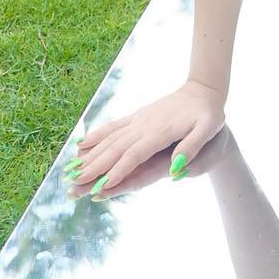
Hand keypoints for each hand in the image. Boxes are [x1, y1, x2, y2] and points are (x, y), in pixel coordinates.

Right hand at [65, 80, 227, 201]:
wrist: (203, 89)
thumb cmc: (209, 113)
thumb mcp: (208, 129)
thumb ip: (192, 147)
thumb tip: (176, 168)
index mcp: (160, 132)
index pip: (134, 156)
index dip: (117, 172)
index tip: (98, 188)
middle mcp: (144, 126)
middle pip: (114, 150)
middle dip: (94, 169)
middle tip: (73, 185)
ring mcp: (138, 120)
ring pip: (109, 140)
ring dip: (89, 156)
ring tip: (70, 171)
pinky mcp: (137, 116)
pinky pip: (112, 127)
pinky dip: (95, 136)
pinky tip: (79, 145)